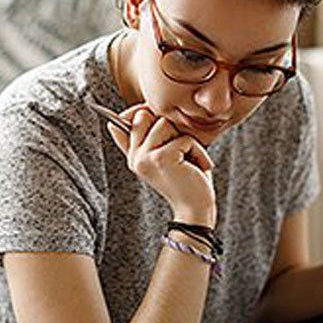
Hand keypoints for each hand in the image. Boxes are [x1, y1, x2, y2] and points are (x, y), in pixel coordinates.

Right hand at [107, 104, 216, 225]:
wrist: (195, 209)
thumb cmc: (187, 179)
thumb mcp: (166, 155)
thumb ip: (149, 138)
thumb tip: (123, 118)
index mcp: (133, 155)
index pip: (128, 119)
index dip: (146, 113)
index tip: (162, 125)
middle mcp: (134, 157)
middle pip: (147, 114)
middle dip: (171, 127)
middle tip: (181, 150)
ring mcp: (144, 158)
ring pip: (166, 124)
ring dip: (187, 140)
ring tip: (190, 159)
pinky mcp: (159, 159)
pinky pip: (184, 139)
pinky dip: (198, 152)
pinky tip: (198, 167)